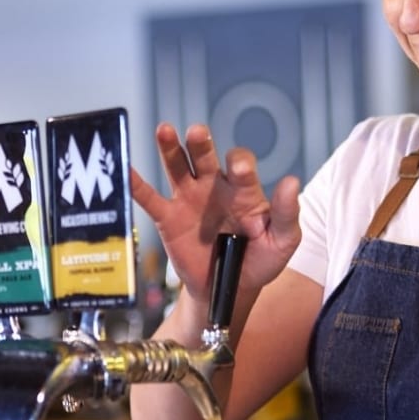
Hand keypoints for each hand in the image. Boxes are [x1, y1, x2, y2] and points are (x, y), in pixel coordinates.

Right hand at [130, 123, 300, 301]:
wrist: (229, 289)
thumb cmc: (260, 260)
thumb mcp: (282, 240)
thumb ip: (286, 213)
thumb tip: (292, 182)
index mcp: (243, 190)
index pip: (241, 167)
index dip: (239, 165)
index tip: (237, 169)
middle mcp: (214, 187)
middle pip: (204, 157)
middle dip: (201, 144)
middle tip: (197, 132)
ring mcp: (189, 200)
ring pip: (177, 167)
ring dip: (170, 148)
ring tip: (165, 130)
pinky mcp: (168, 218)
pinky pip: (150, 199)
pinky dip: (137, 184)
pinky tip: (126, 169)